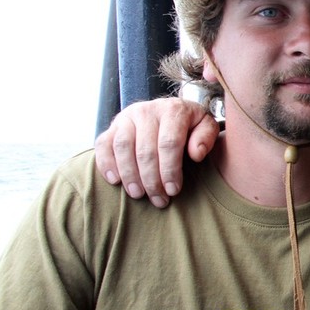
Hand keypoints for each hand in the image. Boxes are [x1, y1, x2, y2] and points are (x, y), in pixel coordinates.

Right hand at [94, 98, 219, 207]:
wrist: (170, 110)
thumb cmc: (191, 124)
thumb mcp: (206, 125)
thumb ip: (206, 136)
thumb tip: (196, 154)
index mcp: (173, 110)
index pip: (169, 144)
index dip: (170, 170)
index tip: (173, 190)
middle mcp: (147, 110)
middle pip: (145, 150)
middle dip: (152, 180)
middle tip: (159, 200)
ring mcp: (127, 117)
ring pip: (123, 148)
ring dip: (129, 175)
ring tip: (138, 194)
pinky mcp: (113, 125)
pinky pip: (103, 144)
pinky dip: (106, 163)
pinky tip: (115, 181)